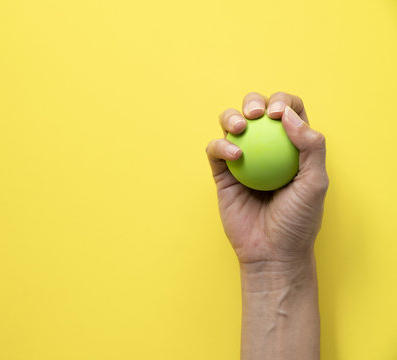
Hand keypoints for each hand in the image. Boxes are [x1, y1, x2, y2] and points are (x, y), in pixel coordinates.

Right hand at [206, 92, 328, 265]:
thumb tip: (288, 115)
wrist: (271, 252)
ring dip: (232, 116)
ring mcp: (242, 160)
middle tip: (258, 114)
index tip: (279, 115)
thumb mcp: (316, 183)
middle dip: (255, 101)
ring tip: (240, 127)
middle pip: (257, 111)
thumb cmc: (298, 221)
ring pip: (231, 125)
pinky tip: (234, 155)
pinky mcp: (222, 174)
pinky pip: (215, 151)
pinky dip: (221, 146)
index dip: (284, 102)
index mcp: (292, 147)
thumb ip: (311, 146)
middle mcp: (266, 149)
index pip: (289, 112)